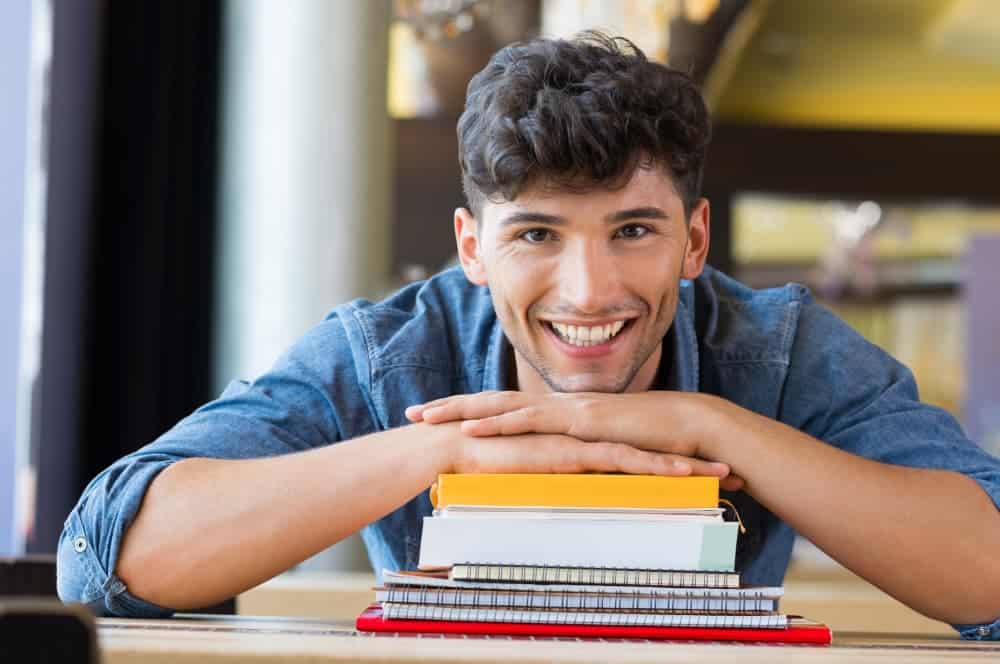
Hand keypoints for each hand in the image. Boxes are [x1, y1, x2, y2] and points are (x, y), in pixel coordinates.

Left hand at [410, 393, 744, 489]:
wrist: (689, 429)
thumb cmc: (651, 443)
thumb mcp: (605, 454)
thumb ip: (581, 458)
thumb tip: (561, 473)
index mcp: (558, 414)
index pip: (505, 410)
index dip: (470, 413)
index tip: (437, 418)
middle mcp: (556, 406)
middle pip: (492, 401)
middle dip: (450, 406)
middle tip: (413, 412)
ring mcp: (566, 409)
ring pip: (503, 406)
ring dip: (462, 410)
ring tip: (427, 417)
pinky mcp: (579, 421)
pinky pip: (531, 422)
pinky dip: (498, 424)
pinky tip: (471, 428)